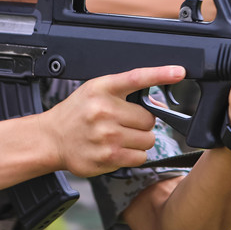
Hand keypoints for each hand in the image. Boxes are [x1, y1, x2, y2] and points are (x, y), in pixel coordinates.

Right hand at [40, 65, 185, 176]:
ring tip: (118, 137)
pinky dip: (133, 155)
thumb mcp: (95, 91)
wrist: (51, 138)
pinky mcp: (107, 157)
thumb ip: (124, 93)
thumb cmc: (77, 114)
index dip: (160, 73)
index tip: (179, 71)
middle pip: (149, 119)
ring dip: (139, 141)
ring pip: (148, 140)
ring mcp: (106, 136)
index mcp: (102, 89)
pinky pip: (139, 158)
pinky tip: (116, 149)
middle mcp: (104, 111)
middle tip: (123, 123)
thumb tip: (158, 105)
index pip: (136, 77)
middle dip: (141, 123)